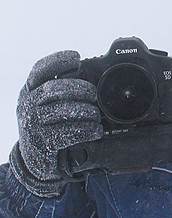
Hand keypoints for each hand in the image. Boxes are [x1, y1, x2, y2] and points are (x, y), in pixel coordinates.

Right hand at [10, 50, 102, 196]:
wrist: (35, 160)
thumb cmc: (46, 126)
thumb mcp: (46, 105)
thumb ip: (60, 91)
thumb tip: (90, 77)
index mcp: (29, 91)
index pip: (40, 70)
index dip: (58, 61)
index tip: (76, 57)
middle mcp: (28, 105)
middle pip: (53, 89)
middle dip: (79, 88)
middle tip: (94, 94)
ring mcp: (33, 125)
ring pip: (62, 111)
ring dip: (85, 111)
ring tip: (97, 115)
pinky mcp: (43, 143)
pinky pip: (67, 133)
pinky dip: (86, 130)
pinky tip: (96, 130)